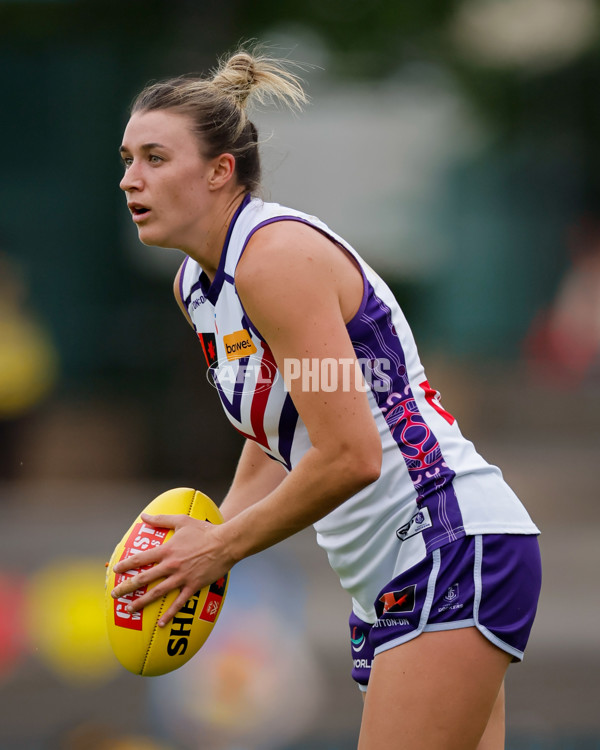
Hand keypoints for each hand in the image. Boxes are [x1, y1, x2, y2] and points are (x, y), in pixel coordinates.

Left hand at [111, 512, 232, 626]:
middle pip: (144, 578)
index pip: (141, 558)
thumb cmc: (204, 530)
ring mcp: (182, 577)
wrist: (226, 543)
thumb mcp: (182, 521)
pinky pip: (179, 603)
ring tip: (130, 609)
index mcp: (167, 550)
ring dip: (142, 602)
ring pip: (157, 593)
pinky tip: (161, 624)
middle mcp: (171, 565)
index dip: (126, 565)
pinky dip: (170, 614)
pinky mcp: (193, 586)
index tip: (115, 570)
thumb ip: (161, 519)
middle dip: (127, 587)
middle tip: (115, 594)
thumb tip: (143, 516)